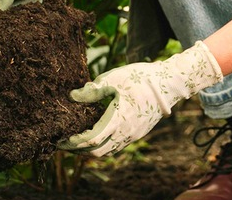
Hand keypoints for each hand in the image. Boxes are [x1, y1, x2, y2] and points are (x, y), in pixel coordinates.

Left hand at [59, 41, 222, 156]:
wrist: (170, 83)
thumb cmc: (141, 78)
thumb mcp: (114, 78)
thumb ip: (92, 90)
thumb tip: (73, 96)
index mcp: (118, 120)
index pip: (91, 140)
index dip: (74, 142)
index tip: (62, 139)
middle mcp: (126, 132)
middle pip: (97, 152)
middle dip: (79, 150)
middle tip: (66, 142)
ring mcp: (133, 135)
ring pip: (108, 151)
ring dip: (91, 149)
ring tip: (79, 140)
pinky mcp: (138, 132)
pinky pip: (117, 145)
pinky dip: (104, 144)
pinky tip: (97, 133)